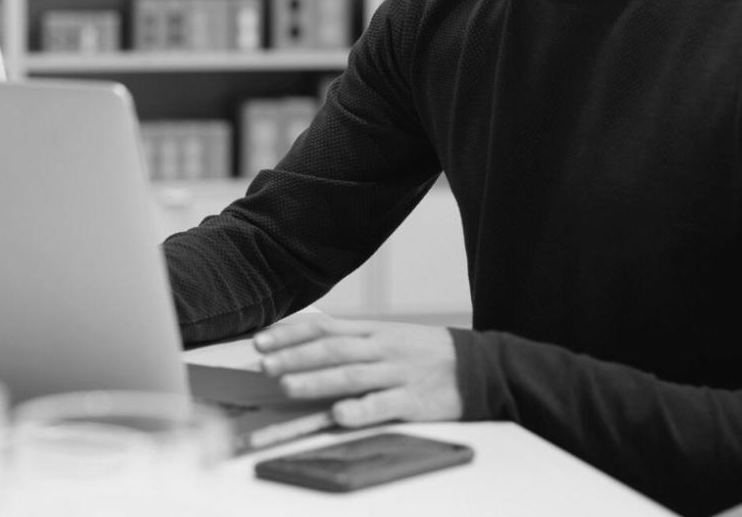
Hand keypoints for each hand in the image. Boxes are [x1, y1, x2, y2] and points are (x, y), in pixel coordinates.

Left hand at [255, 316, 461, 427]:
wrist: (480, 366)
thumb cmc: (425, 353)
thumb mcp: (389, 336)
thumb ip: (352, 340)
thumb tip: (306, 345)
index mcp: (373, 331)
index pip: (325, 327)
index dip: (290, 333)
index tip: (261, 341)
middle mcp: (381, 348)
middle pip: (333, 348)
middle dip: (295, 356)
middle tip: (263, 364)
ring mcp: (398, 373)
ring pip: (352, 375)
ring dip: (317, 380)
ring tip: (287, 386)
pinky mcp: (414, 401)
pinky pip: (384, 405)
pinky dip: (361, 410)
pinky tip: (340, 414)